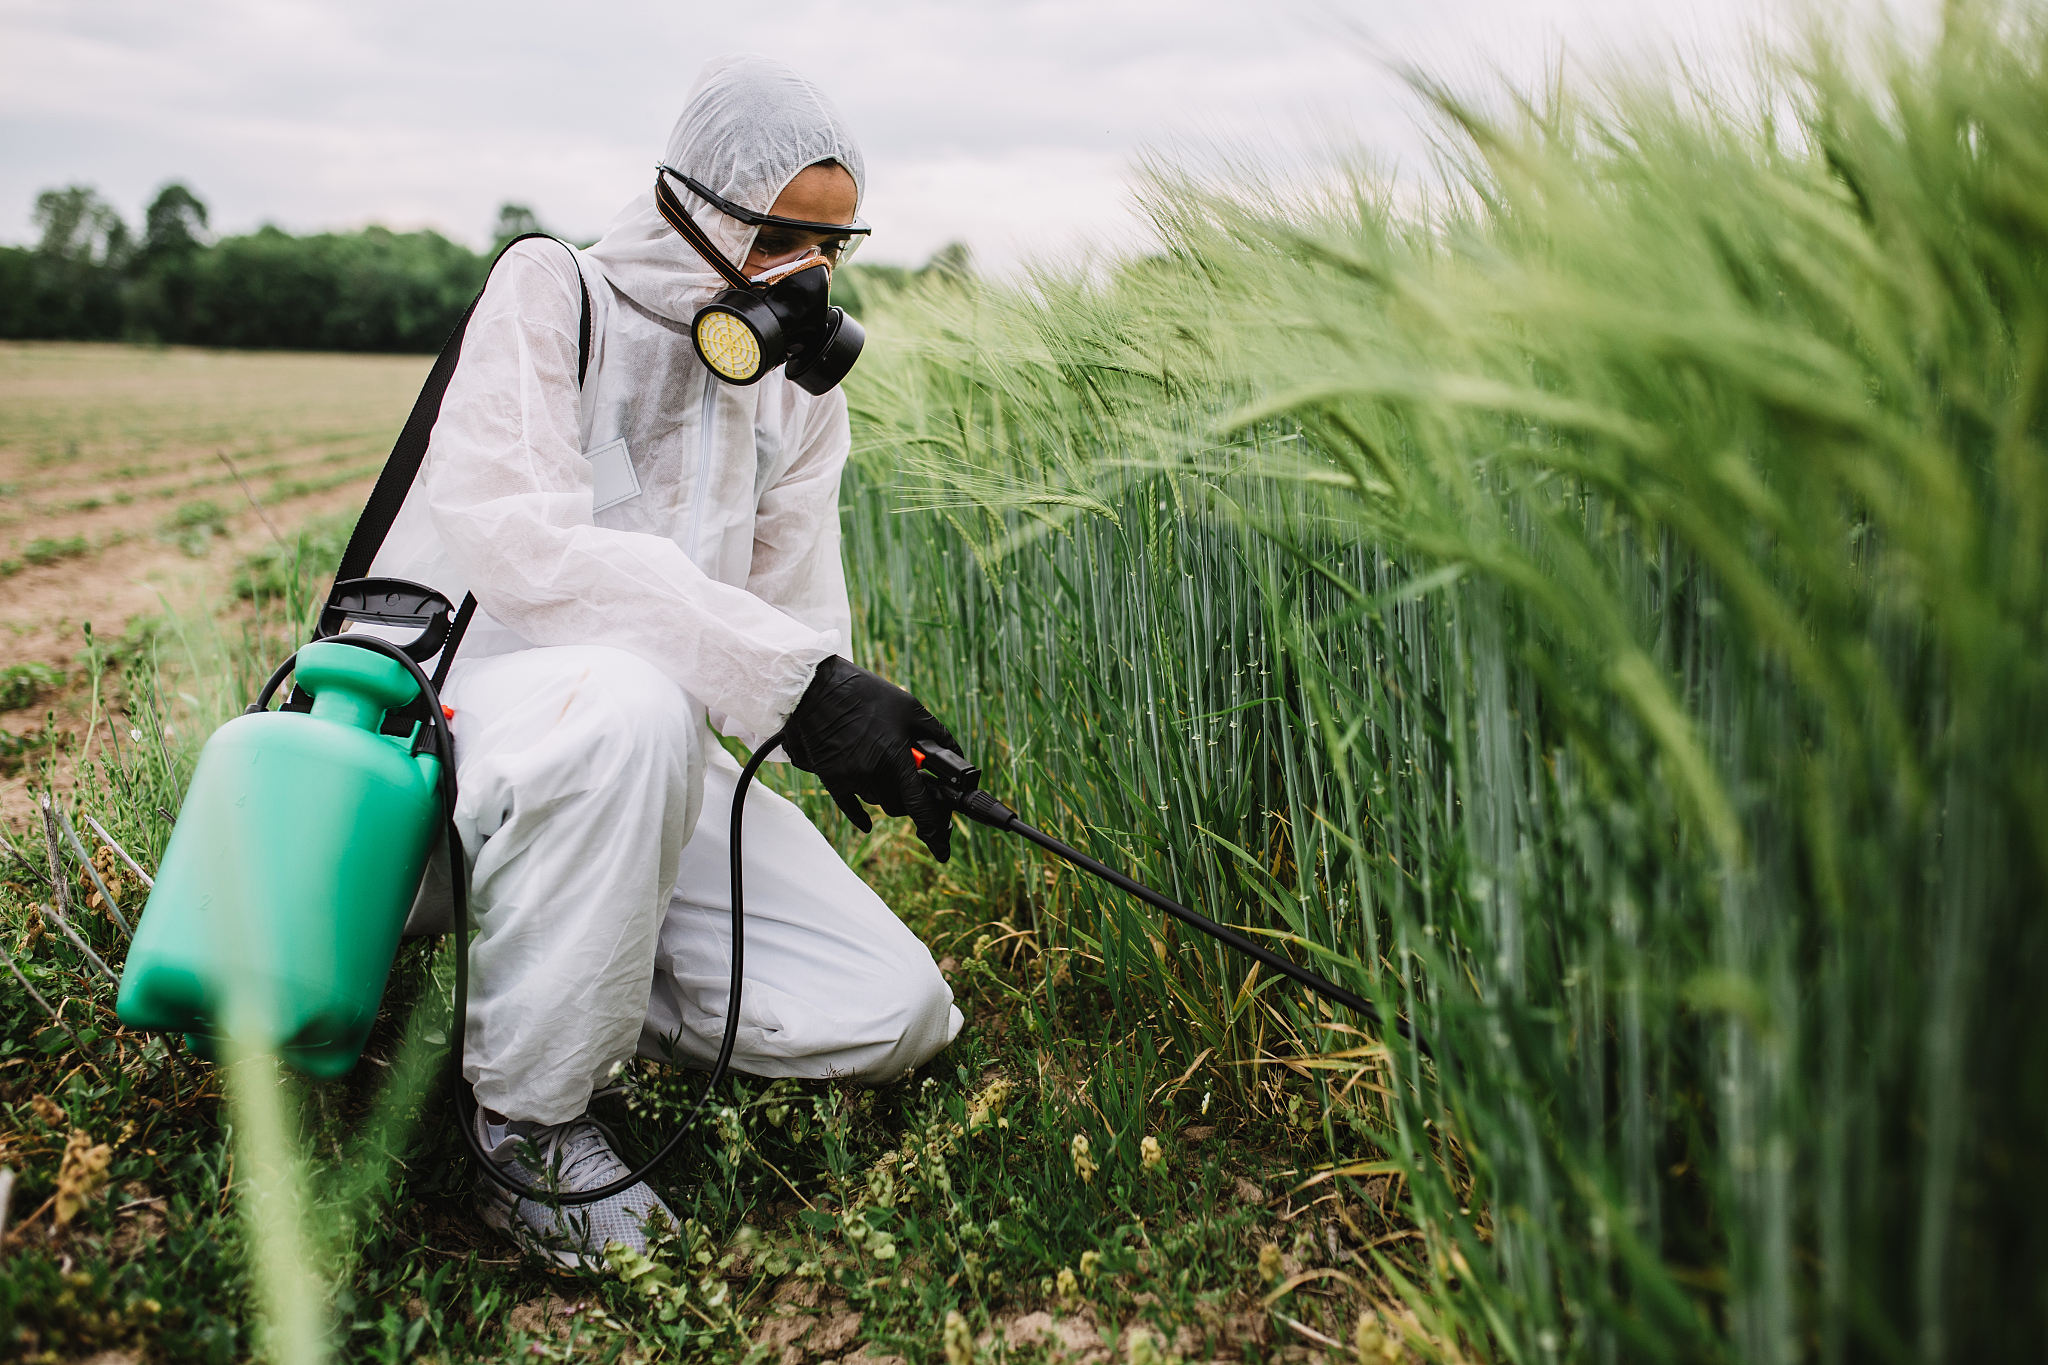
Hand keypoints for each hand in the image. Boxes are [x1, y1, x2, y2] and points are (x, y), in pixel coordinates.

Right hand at [780, 656, 957, 861]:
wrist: (817, 688)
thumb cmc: (867, 695)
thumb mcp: (911, 708)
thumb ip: (937, 736)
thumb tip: (955, 760)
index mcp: (895, 756)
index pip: (920, 805)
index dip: (935, 830)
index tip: (942, 850)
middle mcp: (872, 773)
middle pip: (900, 806)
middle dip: (911, 798)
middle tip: (915, 783)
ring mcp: (849, 778)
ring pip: (879, 802)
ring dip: (888, 793)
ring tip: (884, 763)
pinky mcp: (832, 778)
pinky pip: (852, 808)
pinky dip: (863, 815)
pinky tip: (869, 824)